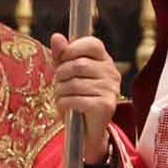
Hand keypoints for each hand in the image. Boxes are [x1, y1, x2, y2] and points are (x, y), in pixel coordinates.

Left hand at [47, 31, 120, 167]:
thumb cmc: (76, 97)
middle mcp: (111, 73)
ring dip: (60, 92)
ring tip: (62, 98)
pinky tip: (66, 108)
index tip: (63, 60)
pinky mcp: (105, 106)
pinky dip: (64, 104)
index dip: (73, 49)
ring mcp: (110, 90)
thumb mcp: (66, 74)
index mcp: (104, 60)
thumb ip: (61, 55)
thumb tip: (56, 37)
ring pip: (74, 83)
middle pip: (78, 65)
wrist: (85, 130)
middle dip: (61, 75)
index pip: (92, 43)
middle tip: (59, 85)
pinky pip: (75, 99)